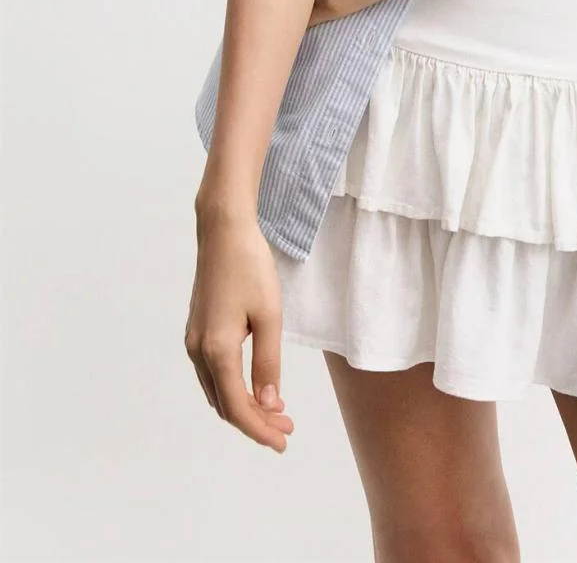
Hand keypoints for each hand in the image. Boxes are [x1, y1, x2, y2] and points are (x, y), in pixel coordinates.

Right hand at [184, 210, 295, 453]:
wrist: (223, 231)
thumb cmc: (250, 267)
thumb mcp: (269, 315)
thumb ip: (268, 363)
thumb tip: (269, 403)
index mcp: (217, 350)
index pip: (237, 407)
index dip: (259, 430)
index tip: (283, 441)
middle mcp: (198, 350)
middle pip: (224, 404)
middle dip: (255, 421)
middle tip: (287, 427)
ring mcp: (193, 341)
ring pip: (216, 390)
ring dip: (243, 406)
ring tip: (275, 411)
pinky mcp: (196, 330)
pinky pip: (212, 374)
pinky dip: (232, 387)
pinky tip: (253, 386)